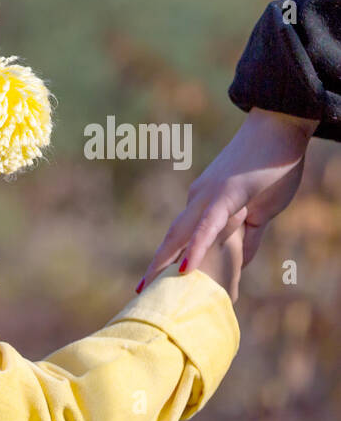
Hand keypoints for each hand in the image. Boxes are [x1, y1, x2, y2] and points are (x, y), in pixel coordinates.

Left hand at [140, 108, 316, 290]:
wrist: (281, 126)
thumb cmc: (273, 166)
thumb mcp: (262, 211)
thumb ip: (249, 237)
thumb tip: (239, 263)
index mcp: (204, 205)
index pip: (182, 239)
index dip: (168, 261)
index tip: (154, 284)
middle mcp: (198, 201)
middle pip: (172, 239)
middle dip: (155, 267)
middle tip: (139, 293)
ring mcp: (209, 196)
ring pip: (182, 235)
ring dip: (164, 262)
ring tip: (148, 287)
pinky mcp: (226, 194)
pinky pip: (208, 226)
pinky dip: (196, 248)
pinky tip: (185, 268)